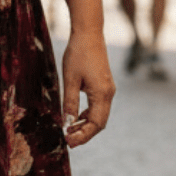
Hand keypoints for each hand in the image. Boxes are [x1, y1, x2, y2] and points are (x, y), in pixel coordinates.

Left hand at [60, 29, 113, 146]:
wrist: (89, 33)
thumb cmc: (78, 54)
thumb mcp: (70, 80)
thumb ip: (69, 103)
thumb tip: (67, 123)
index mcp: (102, 94)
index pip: (95, 124)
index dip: (82, 135)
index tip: (68, 142)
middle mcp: (108, 94)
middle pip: (99, 123)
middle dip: (84, 134)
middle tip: (68, 141)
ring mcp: (108, 89)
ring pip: (99, 116)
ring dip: (86, 125)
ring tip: (69, 131)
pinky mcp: (104, 85)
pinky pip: (98, 107)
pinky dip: (88, 115)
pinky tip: (76, 118)